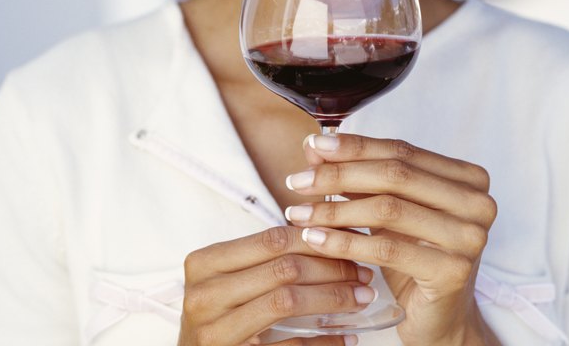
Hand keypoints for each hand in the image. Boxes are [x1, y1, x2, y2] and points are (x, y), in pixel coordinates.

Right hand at [179, 226, 370, 345]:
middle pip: (284, 268)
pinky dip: (324, 341)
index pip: (273, 239)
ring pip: (287, 302)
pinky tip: (346, 336)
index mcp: (205, 263)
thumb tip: (331, 232)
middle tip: (364, 273)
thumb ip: (267, 257)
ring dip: (334, 299)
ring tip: (362, 298)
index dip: (318, 239)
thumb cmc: (220, 315)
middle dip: (333, 268)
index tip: (352, 243)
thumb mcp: (230, 279)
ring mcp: (215, 331)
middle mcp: (204, 294)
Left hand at [284, 134, 499, 345]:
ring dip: (334, 209)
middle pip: (395, 175)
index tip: (313, 145)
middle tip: (297, 180)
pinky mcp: (453, 271)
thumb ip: (357, 176)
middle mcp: (479, 202)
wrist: (440, 319)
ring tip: (297, 212)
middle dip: (338, 175)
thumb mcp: (386, 212)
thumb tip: (315, 146)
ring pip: (388, 209)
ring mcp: (471, 237)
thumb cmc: (413, 259)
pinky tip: (313, 239)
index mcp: (469, 178)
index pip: (402, 151)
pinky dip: (343, 242)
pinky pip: (385, 249)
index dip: (354, 147)